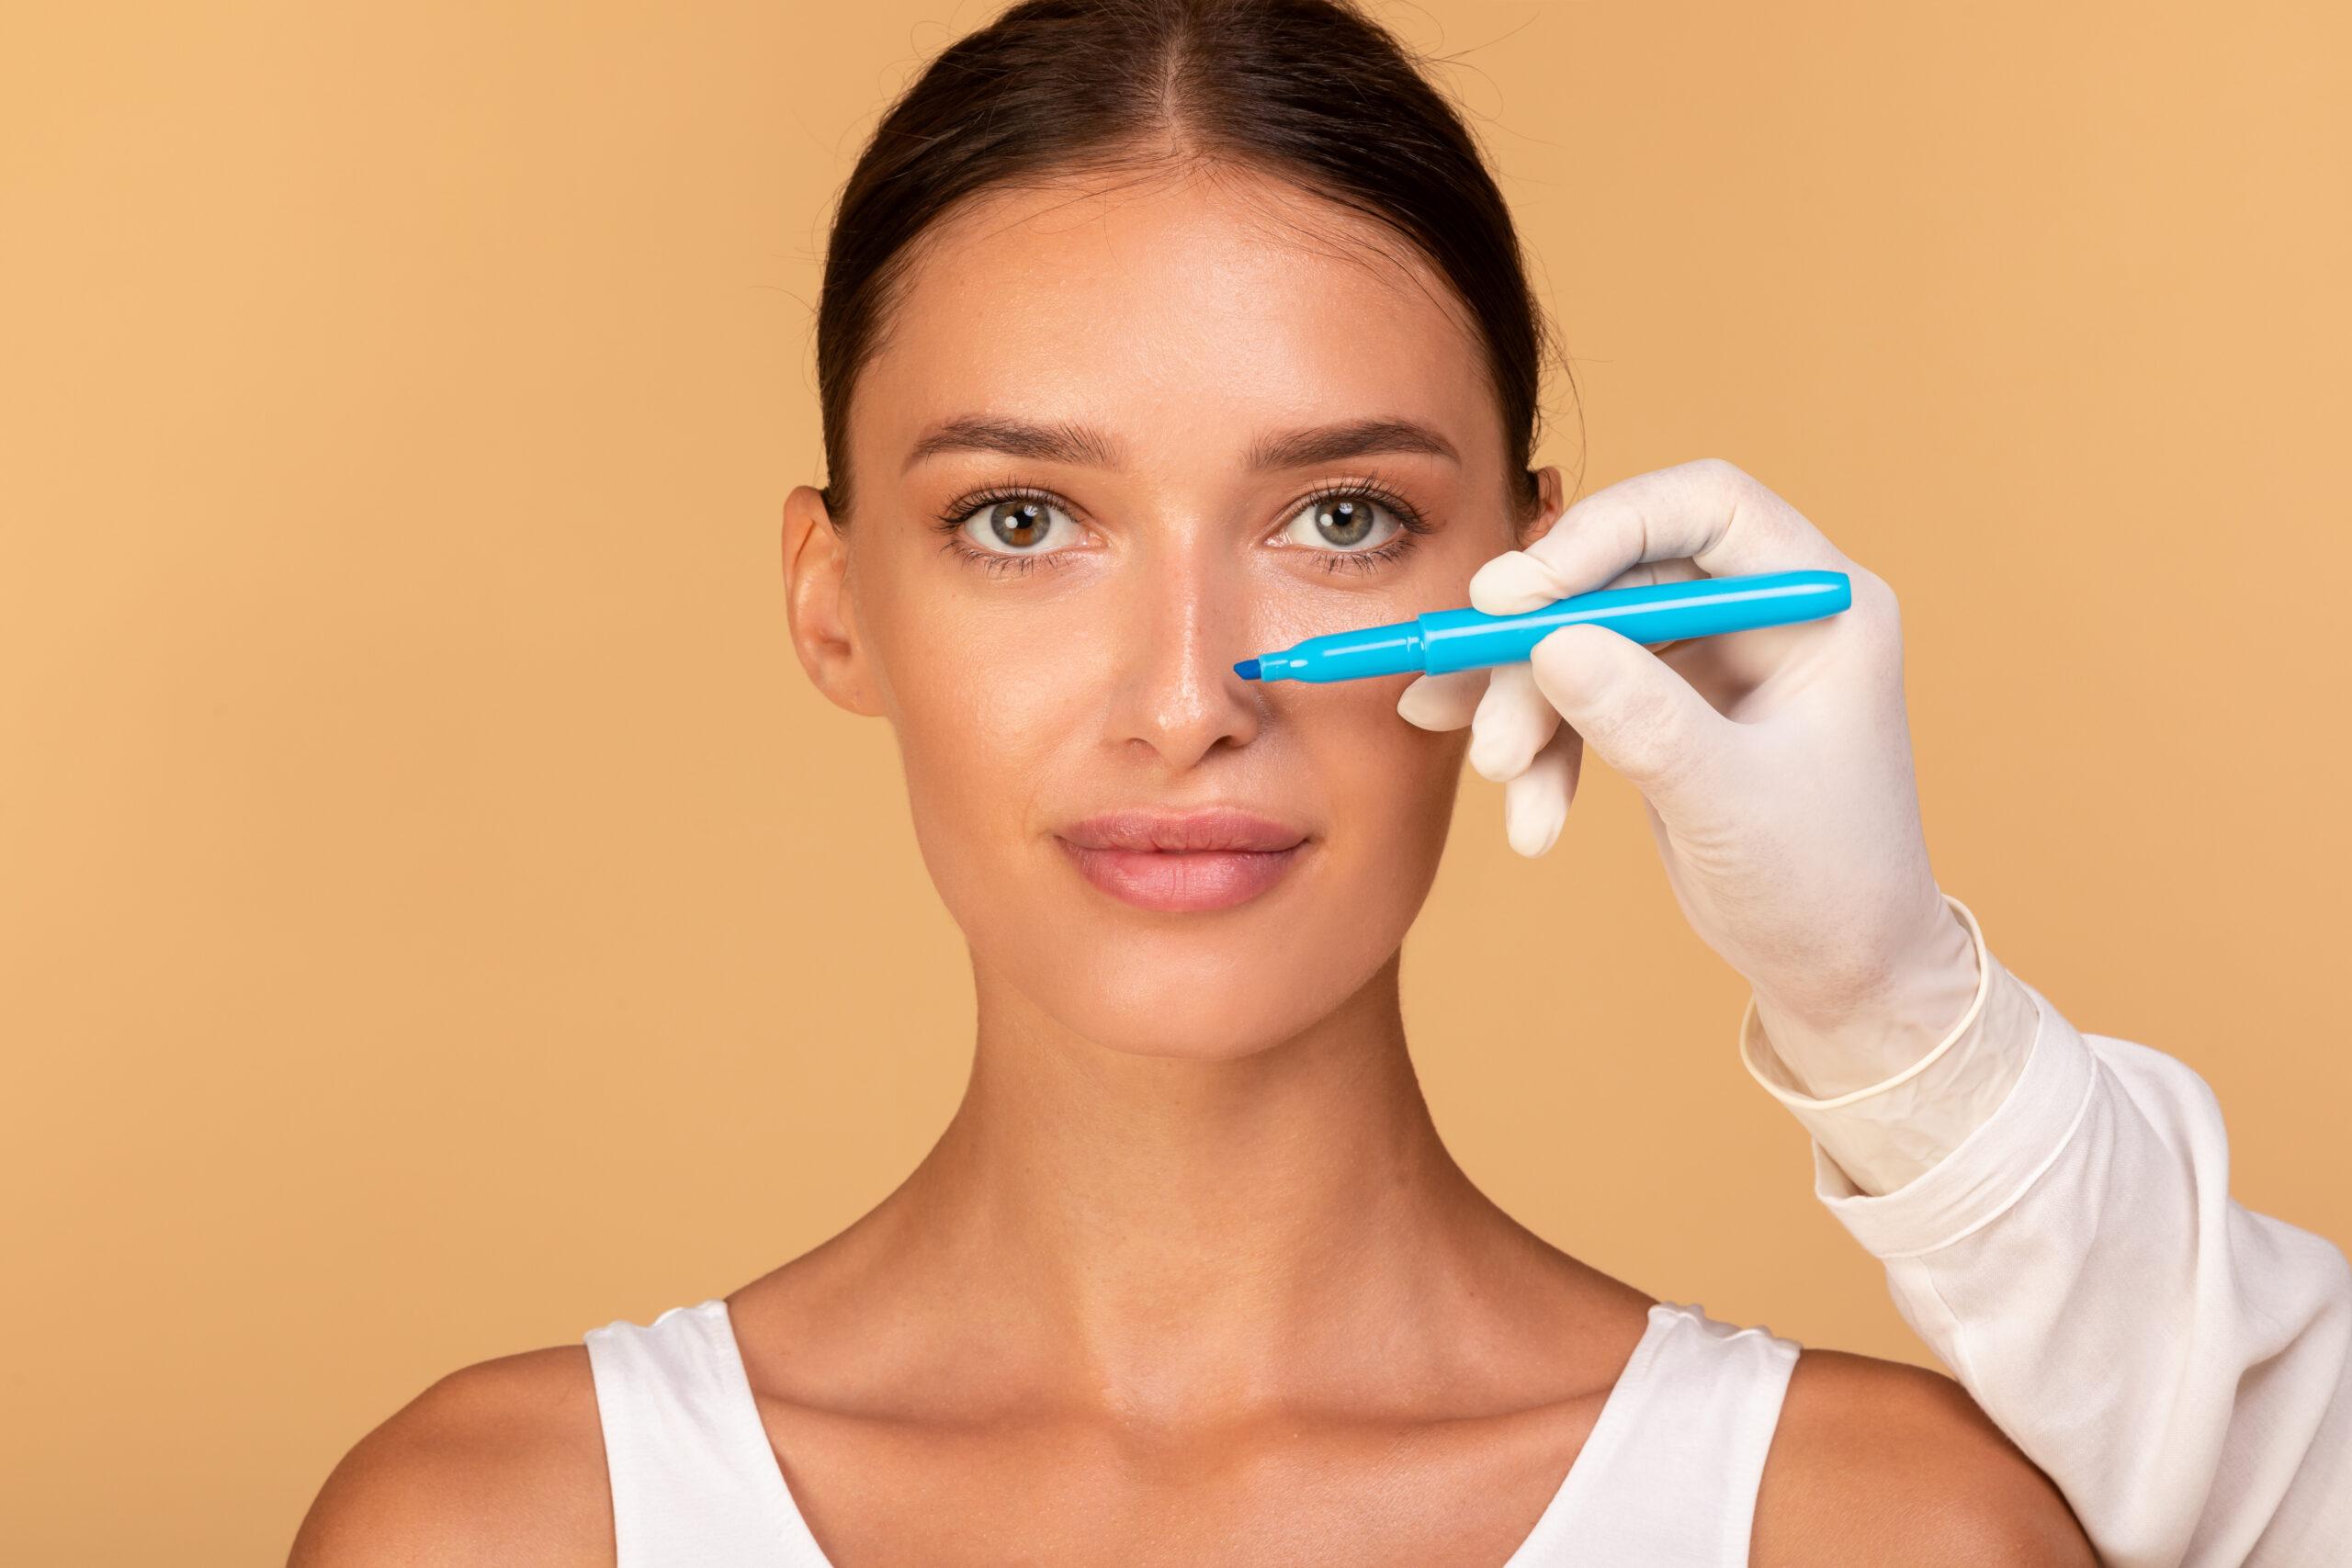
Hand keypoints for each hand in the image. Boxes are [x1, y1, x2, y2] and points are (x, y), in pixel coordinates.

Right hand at [1399, 460, 1976, 1090]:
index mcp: (1818, 602)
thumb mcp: (1730, 804)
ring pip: (1584, 631)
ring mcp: (1712, 653)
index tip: (1514, 595)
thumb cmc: (1824, 887)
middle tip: (1487, 719)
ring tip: (1500, 778)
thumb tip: (1549, 642)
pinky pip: (1578, 688)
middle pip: (1622, 572)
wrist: (1838, 971)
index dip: (1604, 530)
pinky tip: (1526, 811)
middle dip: (1542, 646)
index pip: (1705, 508)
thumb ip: (1644, 720)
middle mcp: (1763, 609)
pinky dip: (1541, 743)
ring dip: (1526, 703)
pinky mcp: (1667, 699)